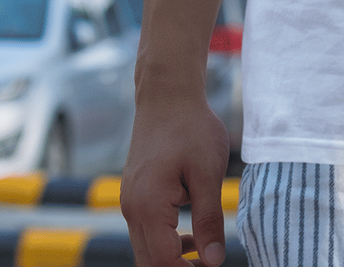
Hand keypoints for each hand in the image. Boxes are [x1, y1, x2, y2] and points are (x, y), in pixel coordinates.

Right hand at [121, 90, 230, 266]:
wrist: (168, 94)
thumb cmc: (191, 127)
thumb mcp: (207, 172)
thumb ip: (209, 218)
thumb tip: (214, 260)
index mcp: (149, 206)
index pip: (162, 262)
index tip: (212, 266)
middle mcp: (132, 209)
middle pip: (148, 261)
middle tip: (208, 263)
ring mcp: (130, 201)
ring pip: (145, 247)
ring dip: (171, 256)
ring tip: (203, 250)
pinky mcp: (134, 193)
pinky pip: (145, 229)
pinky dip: (165, 239)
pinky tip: (191, 232)